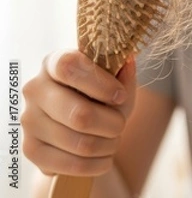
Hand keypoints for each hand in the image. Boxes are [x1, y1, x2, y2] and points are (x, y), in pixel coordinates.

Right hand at [22, 50, 136, 175]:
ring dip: (109, 145)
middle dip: (113, 124)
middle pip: (80, 114)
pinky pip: (74, 164)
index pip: (69, 67)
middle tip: (120, 125)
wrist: (80, 129)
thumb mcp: (116, 84)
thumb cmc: (100, 98)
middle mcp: (35, 89)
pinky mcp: (32, 150)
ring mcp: (29, 120)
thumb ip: (123, 75)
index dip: (100, 84)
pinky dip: (100, 164)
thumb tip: (127, 63)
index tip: (120, 95)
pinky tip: (104, 156)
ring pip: (81, 143)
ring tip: (113, 140)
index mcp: (54, 63)